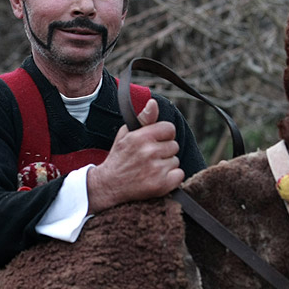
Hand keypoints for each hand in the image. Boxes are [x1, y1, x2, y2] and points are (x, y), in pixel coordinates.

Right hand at [86, 98, 183, 212]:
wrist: (108, 186)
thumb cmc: (119, 158)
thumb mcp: (126, 134)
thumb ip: (143, 118)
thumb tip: (153, 103)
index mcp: (141, 137)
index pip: (169, 129)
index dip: (163, 135)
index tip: (155, 142)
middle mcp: (149, 152)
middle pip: (174, 146)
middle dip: (164, 151)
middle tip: (149, 158)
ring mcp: (156, 170)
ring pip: (175, 161)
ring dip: (166, 165)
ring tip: (150, 169)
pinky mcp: (161, 185)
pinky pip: (179, 175)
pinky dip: (171, 178)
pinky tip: (157, 178)